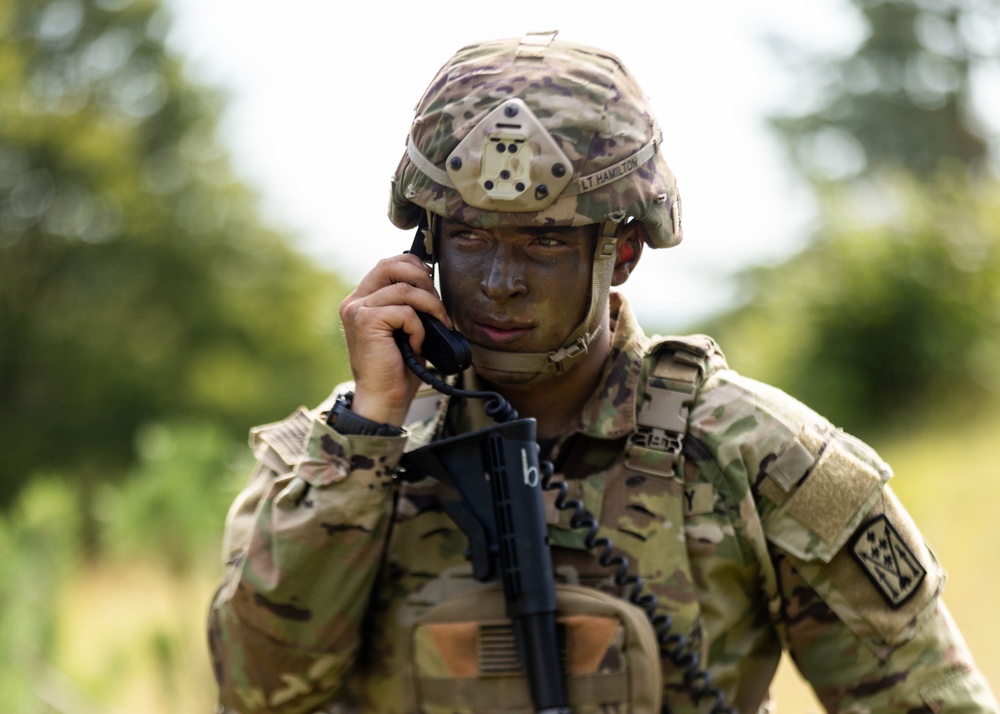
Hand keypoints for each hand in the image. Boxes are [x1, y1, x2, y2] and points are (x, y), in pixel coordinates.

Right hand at [339, 254, 452, 425]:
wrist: (383, 399)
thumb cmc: (397, 369)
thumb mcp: (405, 329)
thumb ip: (409, 304)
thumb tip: (431, 283)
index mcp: (362, 301)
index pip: (387, 265)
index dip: (414, 266)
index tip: (432, 282)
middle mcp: (355, 302)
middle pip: (391, 265)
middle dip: (423, 279)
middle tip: (437, 305)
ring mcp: (357, 310)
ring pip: (404, 289)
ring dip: (430, 306)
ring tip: (437, 326)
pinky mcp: (366, 322)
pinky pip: (405, 312)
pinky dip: (419, 328)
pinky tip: (416, 344)